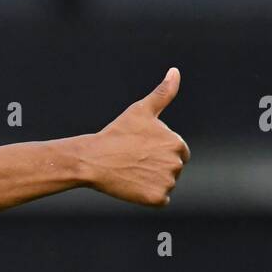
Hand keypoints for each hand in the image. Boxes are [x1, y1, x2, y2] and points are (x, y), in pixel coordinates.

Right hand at [80, 67, 189, 206]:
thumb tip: (175, 71)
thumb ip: (163, 92)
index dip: (158, 151)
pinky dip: (147, 196)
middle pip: (172, 169)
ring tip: (131, 171)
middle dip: (156, 166)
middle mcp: (177, 163)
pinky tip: (133, 185)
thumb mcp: (140, 110)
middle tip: (133, 160)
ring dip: (151, 181)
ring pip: (165, 184)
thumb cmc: (116, 133)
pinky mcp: (157, 198)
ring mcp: (167, 182)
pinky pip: (159, 200)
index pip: (178, 152)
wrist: (93, 159)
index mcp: (177, 143)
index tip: (140, 149)